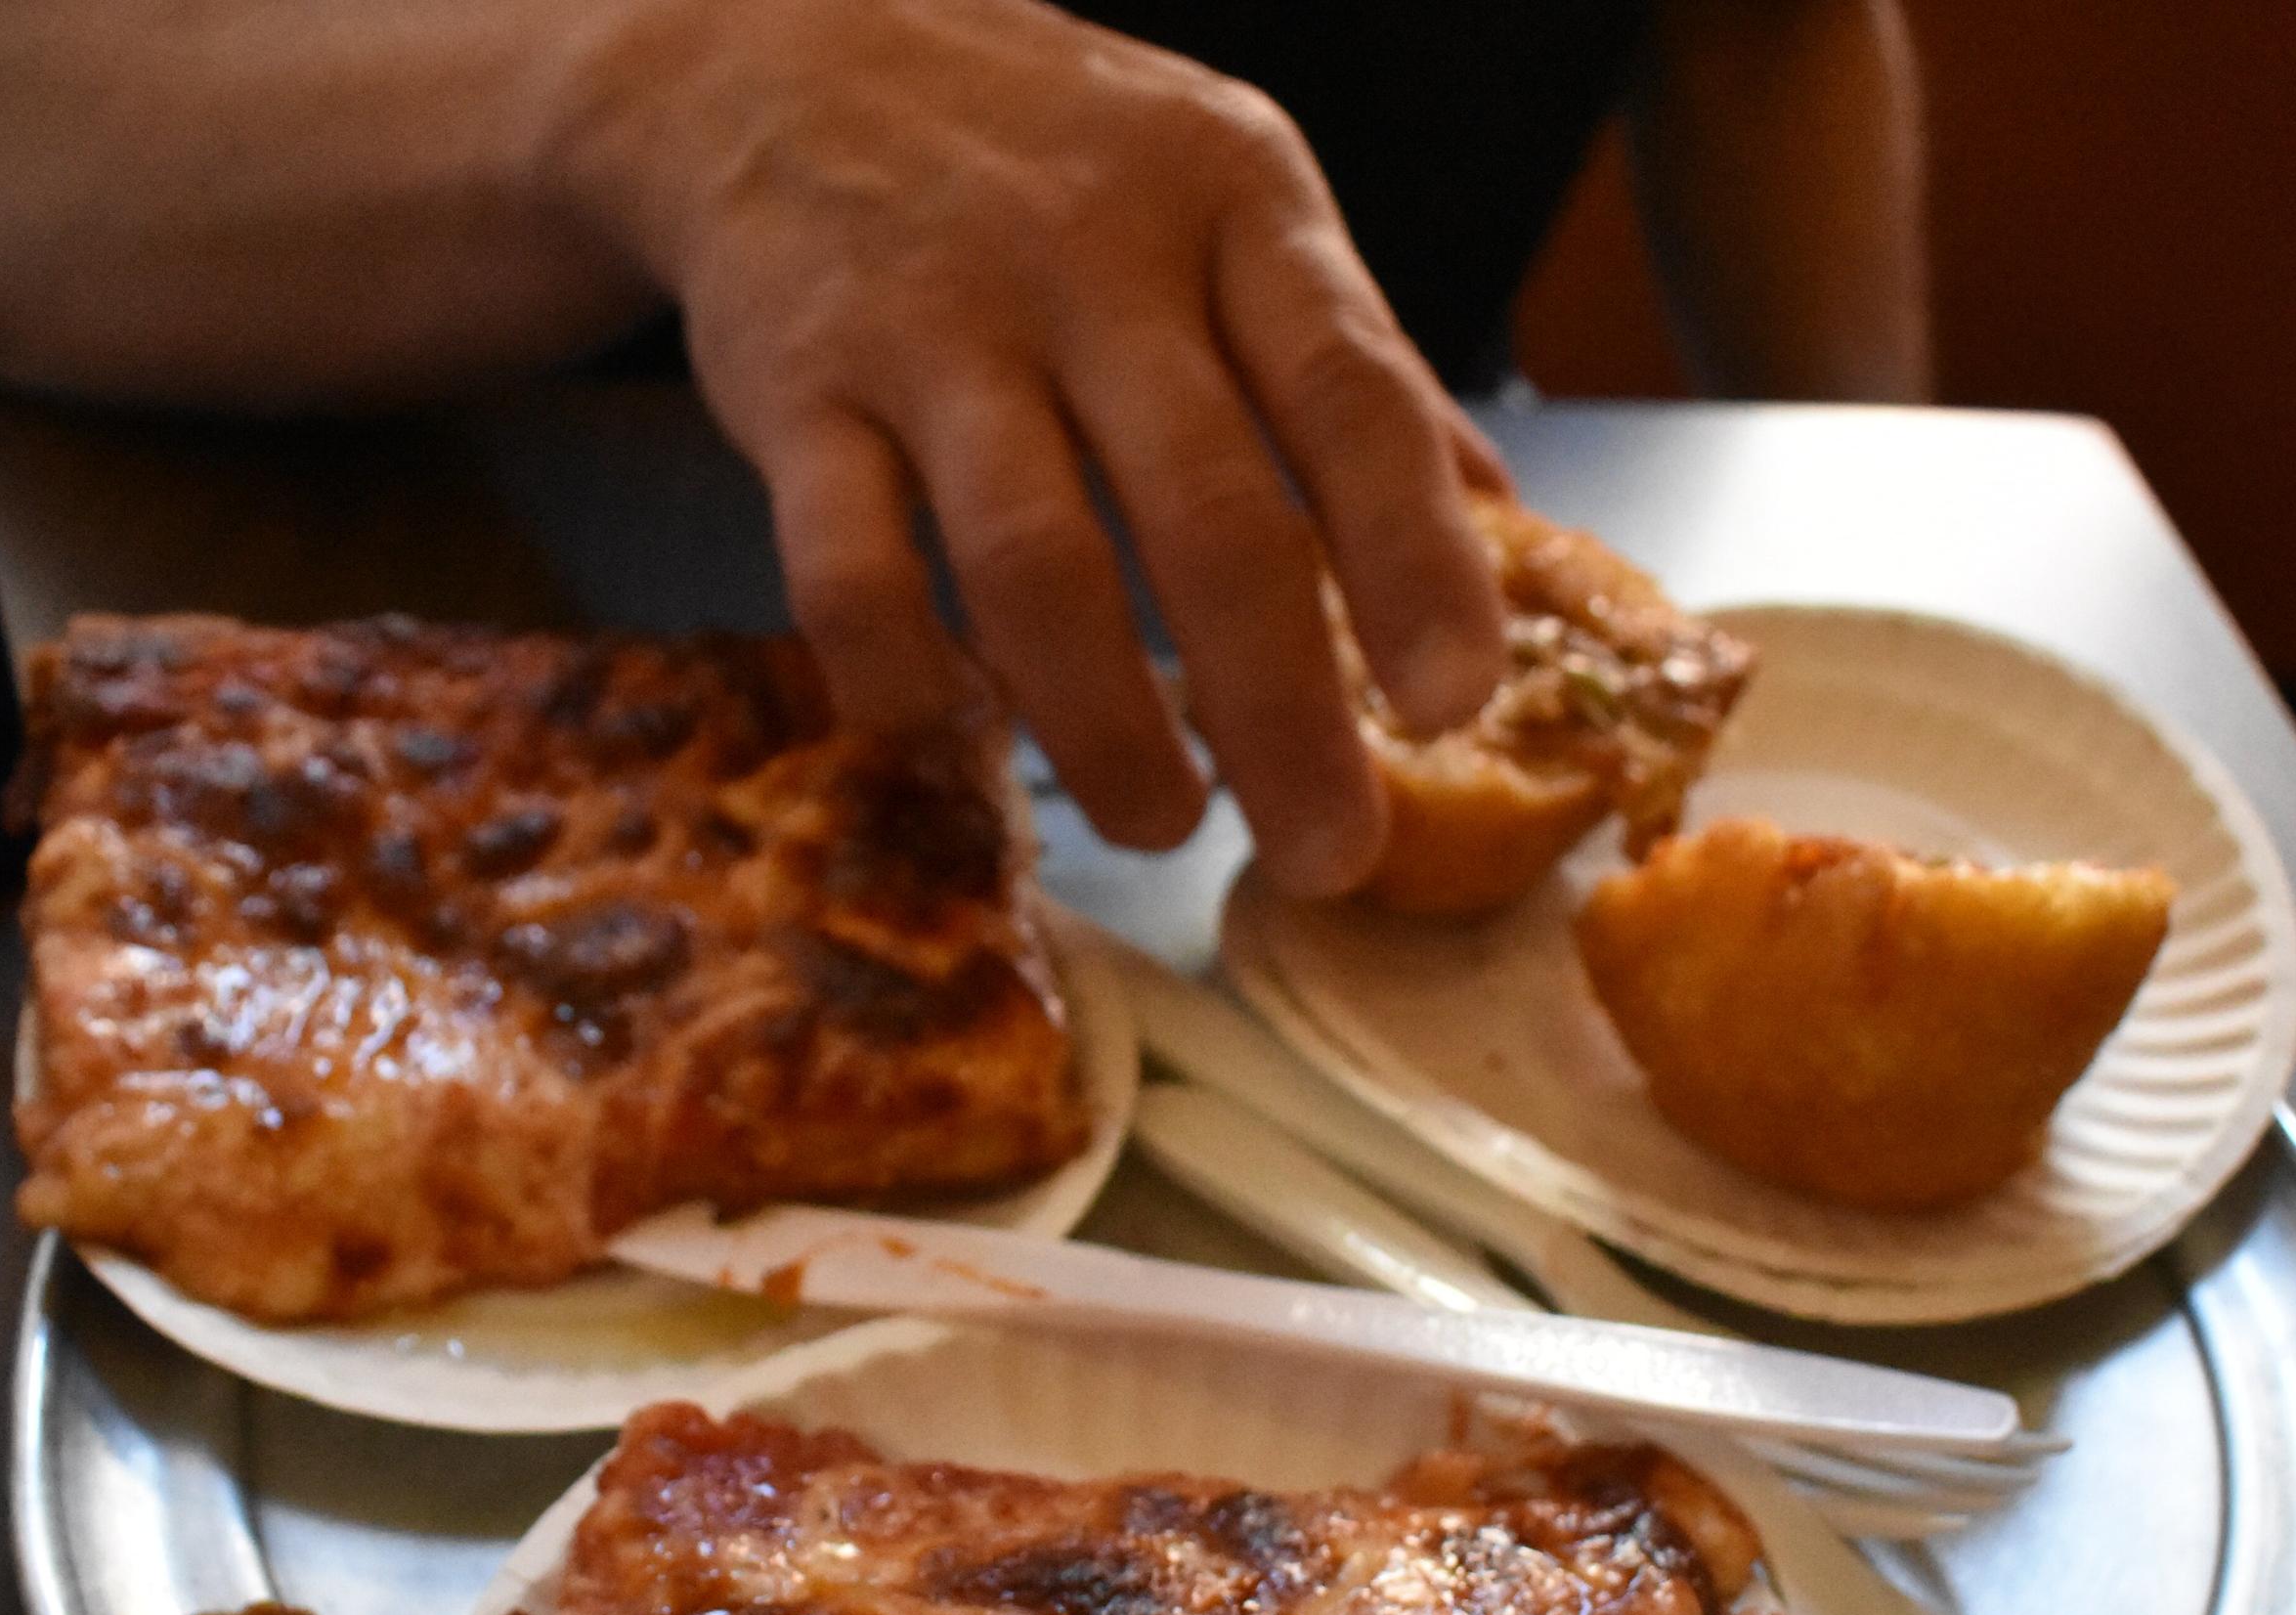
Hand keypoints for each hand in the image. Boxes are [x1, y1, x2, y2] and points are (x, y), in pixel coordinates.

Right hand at [554, 0, 1510, 892]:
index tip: (1456, 704)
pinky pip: (844, 570)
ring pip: (1030, 560)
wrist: (781, 43)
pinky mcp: (794, 388)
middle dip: (1279, 709)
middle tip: (1330, 853)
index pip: (1351, 396)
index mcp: (1236, 207)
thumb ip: (1358, 370)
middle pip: (1206, 512)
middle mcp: (1090, 255)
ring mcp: (931, 322)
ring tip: (1160, 821)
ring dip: (1103, 725)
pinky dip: (905, 676)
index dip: (1415, 561)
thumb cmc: (1054, 159)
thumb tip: (1514, 535)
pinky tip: (956, 728)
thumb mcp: (1234, 203)